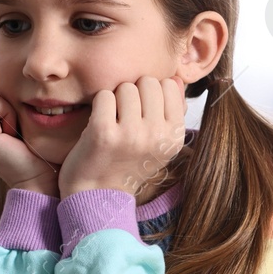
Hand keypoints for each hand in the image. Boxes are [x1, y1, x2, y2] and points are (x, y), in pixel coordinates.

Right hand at [0, 82, 59, 195]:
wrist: (41, 180)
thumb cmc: (38, 152)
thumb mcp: (18, 123)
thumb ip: (5, 105)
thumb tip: (8, 78)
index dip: (6, 102)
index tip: (16, 129)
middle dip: (5, 103)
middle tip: (16, 131)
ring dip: (8, 109)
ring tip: (15, 134)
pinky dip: (8, 113)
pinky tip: (13, 135)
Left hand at [59, 76, 187, 199]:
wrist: (98, 195)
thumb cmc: (128, 163)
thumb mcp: (160, 143)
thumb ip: (172, 110)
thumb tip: (174, 78)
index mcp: (175, 136)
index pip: (168, 85)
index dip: (151, 93)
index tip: (142, 113)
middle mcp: (157, 136)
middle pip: (148, 81)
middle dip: (134, 93)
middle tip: (125, 116)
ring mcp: (131, 134)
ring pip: (126, 87)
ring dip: (116, 99)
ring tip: (113, 121)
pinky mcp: (103, 133)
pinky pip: (104, 95)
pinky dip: (98, 105)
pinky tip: (99, 123)